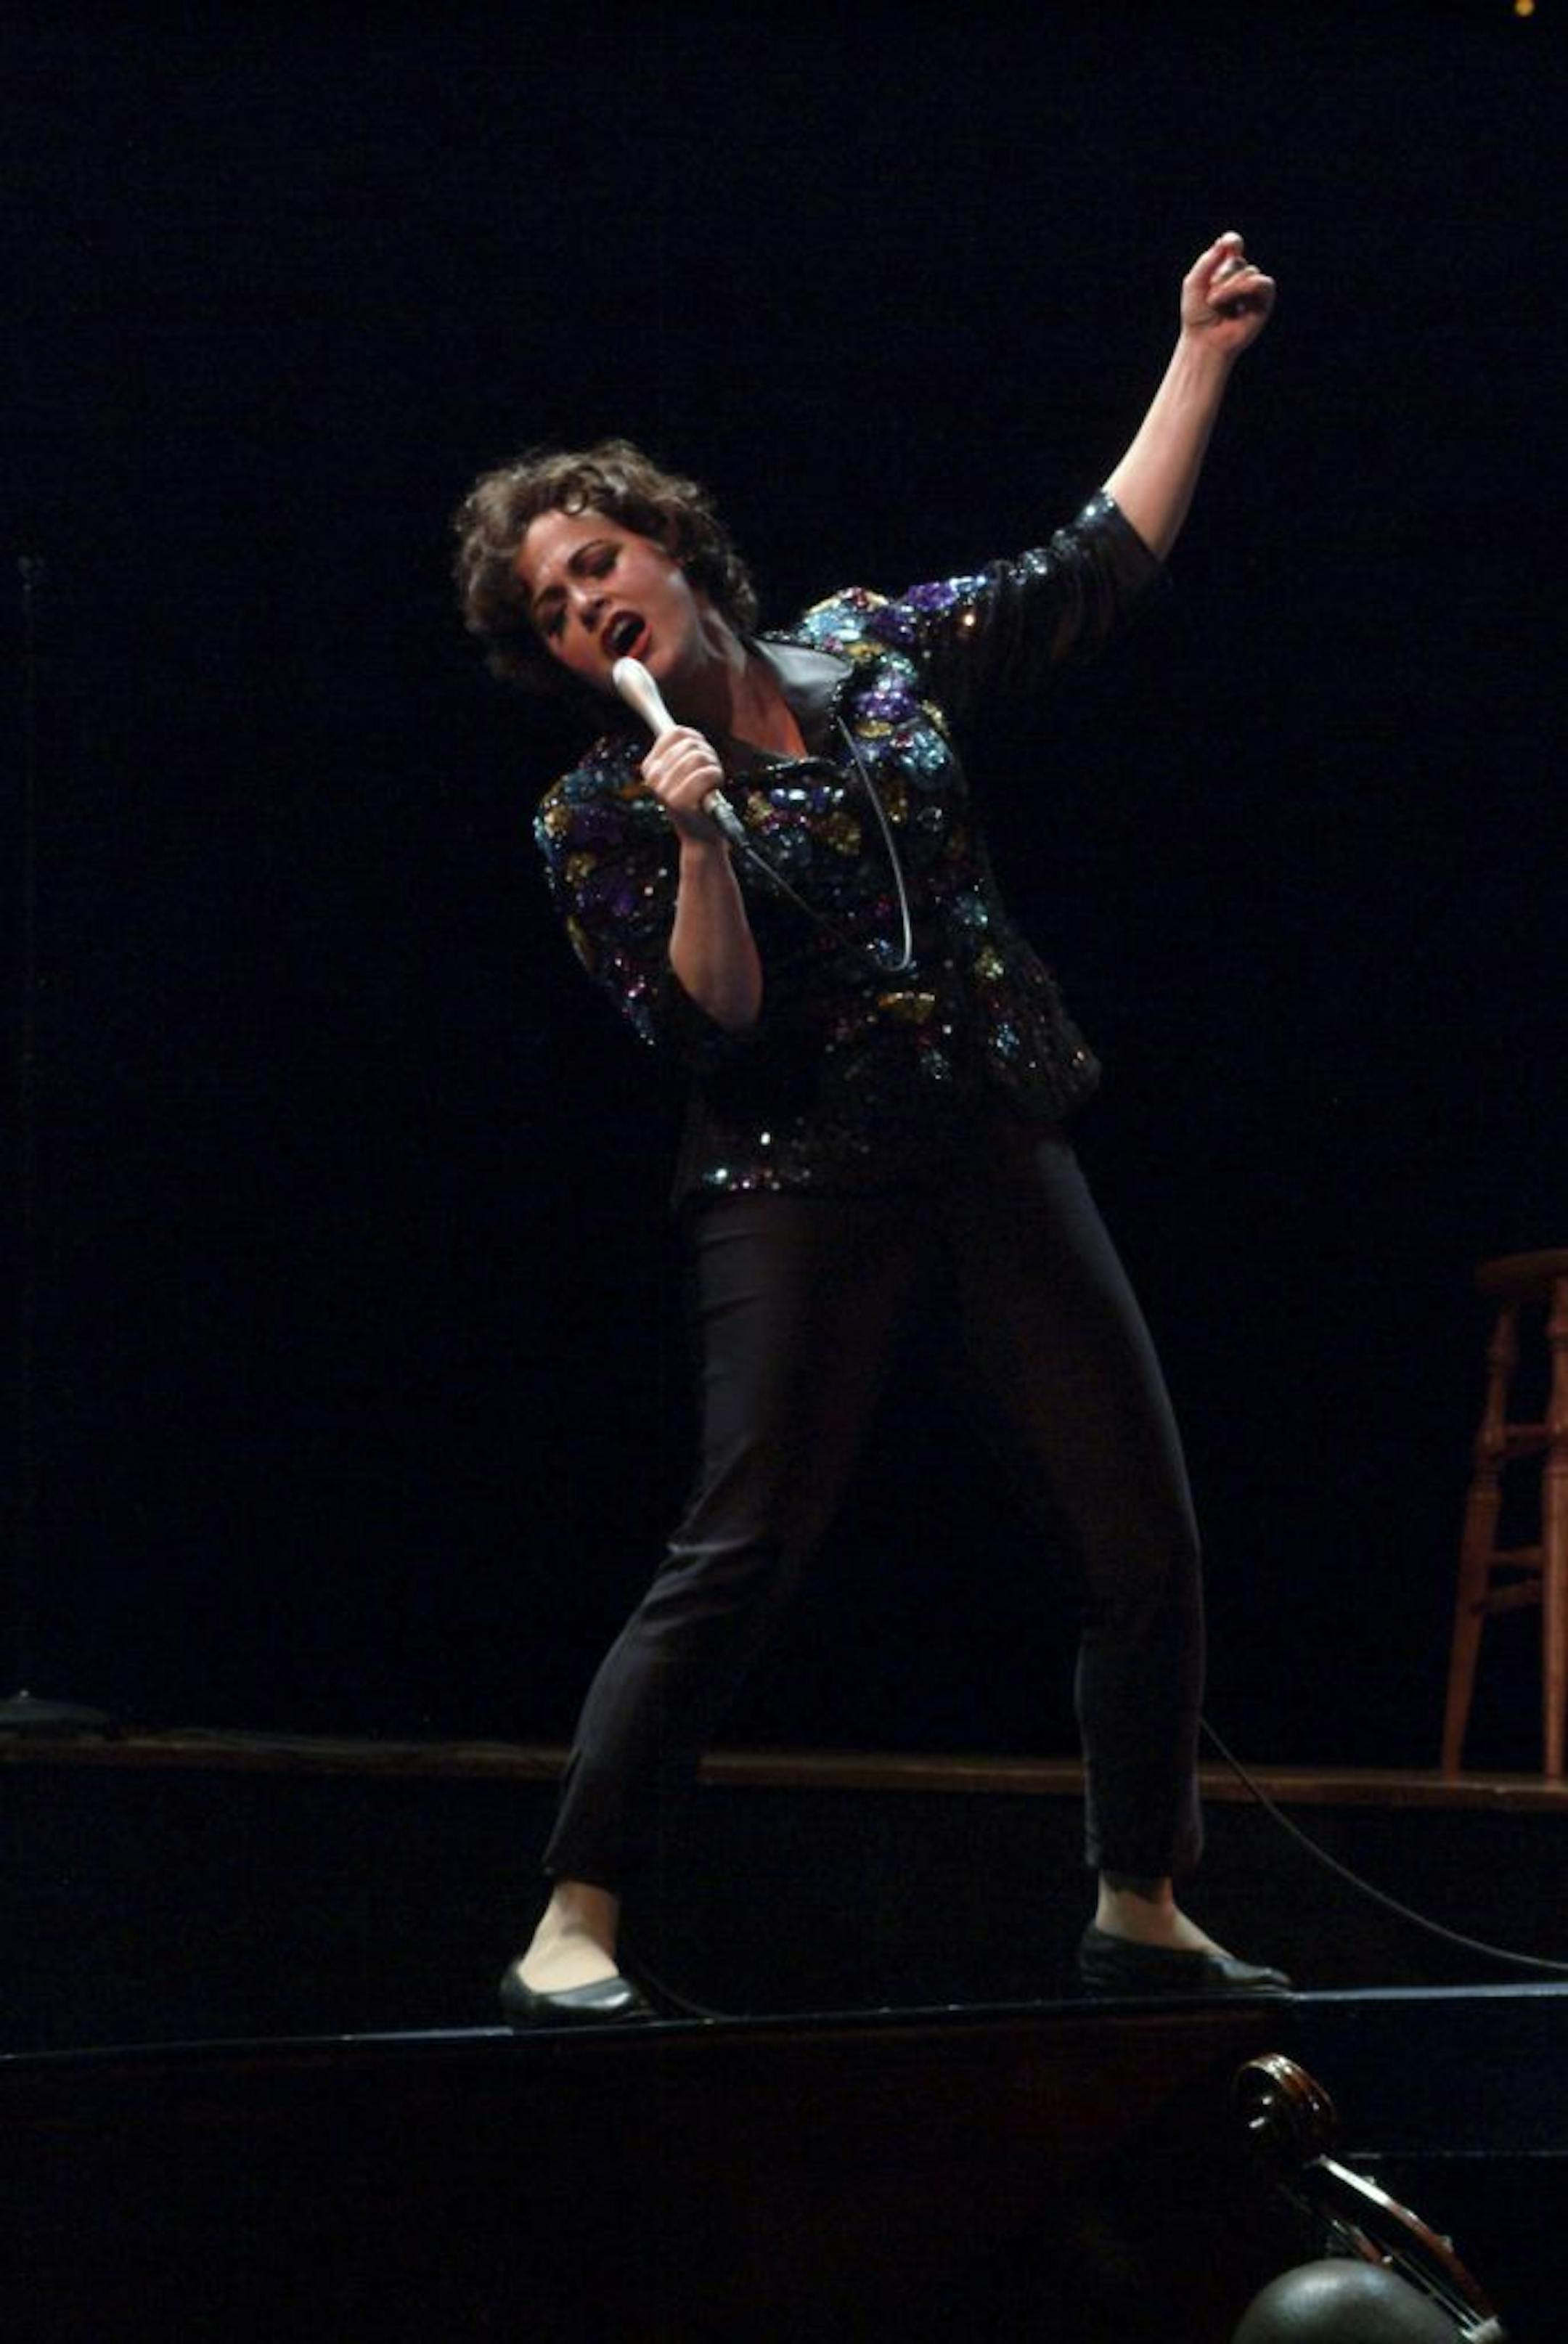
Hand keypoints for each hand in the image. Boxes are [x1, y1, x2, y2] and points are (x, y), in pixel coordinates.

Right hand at [641, 724, 728, 843]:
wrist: (700, 837)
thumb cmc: (697, 799)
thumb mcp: (684, 772)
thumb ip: (681, 749)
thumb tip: (681, 729)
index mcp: (649, 767)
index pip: (676, 732)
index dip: (696, 740)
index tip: (700, 758)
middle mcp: (652, 777)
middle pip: (690, 743)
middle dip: (708, 756)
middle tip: (707, 776)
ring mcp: (664, 789)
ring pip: (699, 756)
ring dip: (713, 767)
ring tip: (710, 784)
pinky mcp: (679, 801)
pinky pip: (706, 773)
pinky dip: (717, 778)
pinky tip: (712, 790)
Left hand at [1180, 230, 1275, 358]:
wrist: (1204, 340)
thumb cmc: (1198, 315)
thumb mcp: (1194, 283)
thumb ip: (1207, 260)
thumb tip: (1224, 242)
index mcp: (1223, 269)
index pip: (1233, 245)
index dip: (1232, 241)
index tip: (1229, 244)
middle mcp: (1239, 276)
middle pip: (1237, 261)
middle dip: (1221, 275)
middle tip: (1210, 297)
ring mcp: (1252, 289)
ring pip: (1249, 271)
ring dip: (1230, 286)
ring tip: (1216, 303)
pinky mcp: (1264, 301)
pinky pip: (1263, 283)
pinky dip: (1247, 288)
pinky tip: (1236, 302)